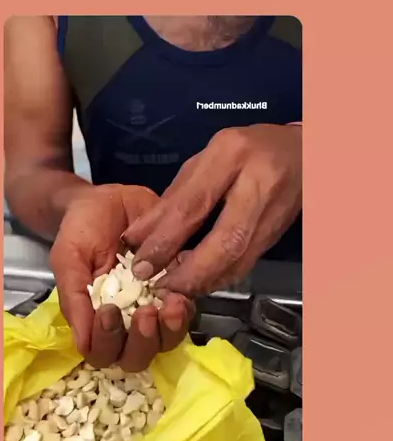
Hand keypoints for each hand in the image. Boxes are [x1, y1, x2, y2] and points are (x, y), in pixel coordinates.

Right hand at [50, 183, 193, 370]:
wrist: (108, 198)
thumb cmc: (82, 230)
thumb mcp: (68, 258)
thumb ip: (73, 297)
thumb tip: (82, 341)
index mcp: (96, 320)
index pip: (102, 353)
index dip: (107, 342)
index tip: (108, 311)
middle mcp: (126, 322)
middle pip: (137, 356)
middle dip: (142, 341)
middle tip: (145, 313)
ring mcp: (154, 308)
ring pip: (166, 341)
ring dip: (169, 330)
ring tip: (170, 304)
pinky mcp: (178, 289)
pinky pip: (188, 312)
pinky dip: (186, 308)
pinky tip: (182, 291)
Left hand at [124, 124, 301, 295]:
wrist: (304, 153)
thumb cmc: (248, 149)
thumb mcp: (206, 159)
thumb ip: (174, 197)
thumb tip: (137, 235)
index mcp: (231, 154)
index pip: (193, 204)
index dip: (164, 240)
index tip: (141, 264)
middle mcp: (258, 183)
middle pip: (224, 241)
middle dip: (189, 272)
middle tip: (160, 286)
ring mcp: (274, 211)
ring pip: (240, 259)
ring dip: (205, 281)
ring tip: (176, 291)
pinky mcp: (278, 234)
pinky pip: (247, 263)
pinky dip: (220, 278)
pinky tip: (200, 284)